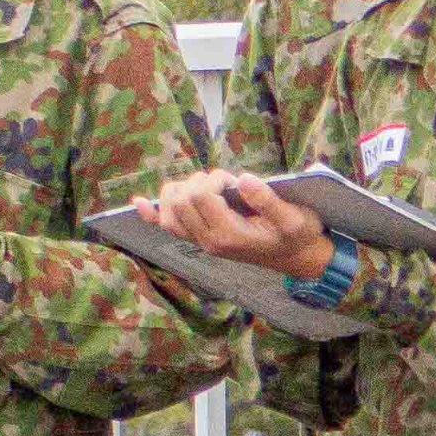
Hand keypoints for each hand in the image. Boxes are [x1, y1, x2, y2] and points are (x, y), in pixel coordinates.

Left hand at [142, 170, 335, 277]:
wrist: (297, 257)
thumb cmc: (298, 235)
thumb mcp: (293, 218)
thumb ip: (267, 200)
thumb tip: (242, 179)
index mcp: (229, 235)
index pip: (201, 196)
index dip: (213, 178)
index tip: (233, 178)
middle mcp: (210, 241)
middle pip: (180, 202)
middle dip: (197, 182)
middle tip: (223, 182)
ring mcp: (203, 242)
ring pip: (169, 215)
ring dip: (179, 192)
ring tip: (204, 186)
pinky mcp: (201, 240)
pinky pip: (168, 228)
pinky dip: (151, 214)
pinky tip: (138, 202)